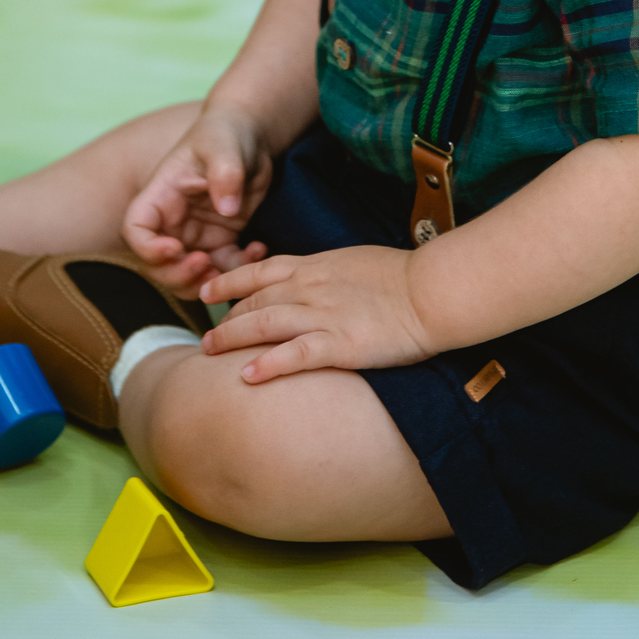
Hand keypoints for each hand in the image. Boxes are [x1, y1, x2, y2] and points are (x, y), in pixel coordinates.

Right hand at [122, 104, 273, 296]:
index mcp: (162, 195)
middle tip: (206, 266)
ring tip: (231, 271)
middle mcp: (173, 219)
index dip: (147, 247)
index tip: (174, 248)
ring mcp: (197, 233)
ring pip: (187, 274)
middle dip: (177, 274)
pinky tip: (258, 249)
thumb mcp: (224, 145)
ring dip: (205, 282)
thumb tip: (228, 209)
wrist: (250, 133)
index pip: (136, 229)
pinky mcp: (221, 239)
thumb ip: (225, 172)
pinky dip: (238, 269)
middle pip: (157, 263)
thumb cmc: (226, 132)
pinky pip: (223, 267)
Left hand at [198, 245, 433, 382]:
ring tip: (209, 352)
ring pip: (264, 323)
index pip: (261, 271)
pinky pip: (296, 355)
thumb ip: (327, 272)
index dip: (230, 282)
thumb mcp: (354, 262)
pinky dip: (268, 365)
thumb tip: (312, 280)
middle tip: (206, 337)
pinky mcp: (340, 344)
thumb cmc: (401, 276)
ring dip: (232, 337)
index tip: (208, 292)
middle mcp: (311, 287)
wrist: (431, 290)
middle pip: (255, 300)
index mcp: (315, 265)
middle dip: (226, 317)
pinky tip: (248, 376)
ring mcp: (323, 315)